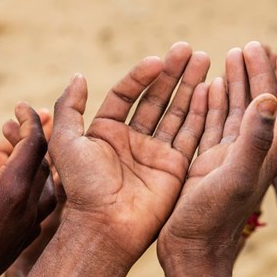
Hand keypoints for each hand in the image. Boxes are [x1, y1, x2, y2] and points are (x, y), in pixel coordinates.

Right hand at [0, 103, 49, 276]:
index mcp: (14, 188)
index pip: (35, 143)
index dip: (29, 120)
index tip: (19, 106)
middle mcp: (30, 205)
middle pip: (44, 161)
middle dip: (33, 136)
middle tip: (17, 121)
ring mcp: (30, 224)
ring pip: (45, 183)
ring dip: (36, 161)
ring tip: (19, 148)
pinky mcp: (25, 238)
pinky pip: (41, 203)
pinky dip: (35, 184)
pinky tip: (23, 182)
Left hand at [49, 43, 209, 263]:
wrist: (105, 227)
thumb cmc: (82, 187)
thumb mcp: (65, 142)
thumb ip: (70, 108)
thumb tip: (78, 76)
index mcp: (105, 132)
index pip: (127, 94)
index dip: (142, 75)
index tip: (158, 59)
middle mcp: (131, 140)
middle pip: (155, 98)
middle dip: (172, 73)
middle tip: (188, 49)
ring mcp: (155, 153)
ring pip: (176, 111)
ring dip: (190, 85)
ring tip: (204, 58)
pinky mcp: (175, 168)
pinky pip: (191, 134)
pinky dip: (202, 111)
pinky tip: (211, 88)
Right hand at [158, 43, 276, 268]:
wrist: (192, 252)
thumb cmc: (213, 221)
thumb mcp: (236, 177)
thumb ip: (254, 139)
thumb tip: (271, 99)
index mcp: (264, 153)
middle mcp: (250, 152)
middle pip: (262, 103)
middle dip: (260, 71)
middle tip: (254, 44)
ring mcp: (228, 158)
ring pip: (237, 110)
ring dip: (237, 82)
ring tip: (232, 53)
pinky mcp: (208, 164)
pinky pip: (214, 125)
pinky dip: (214, 102)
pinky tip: (209, 86)